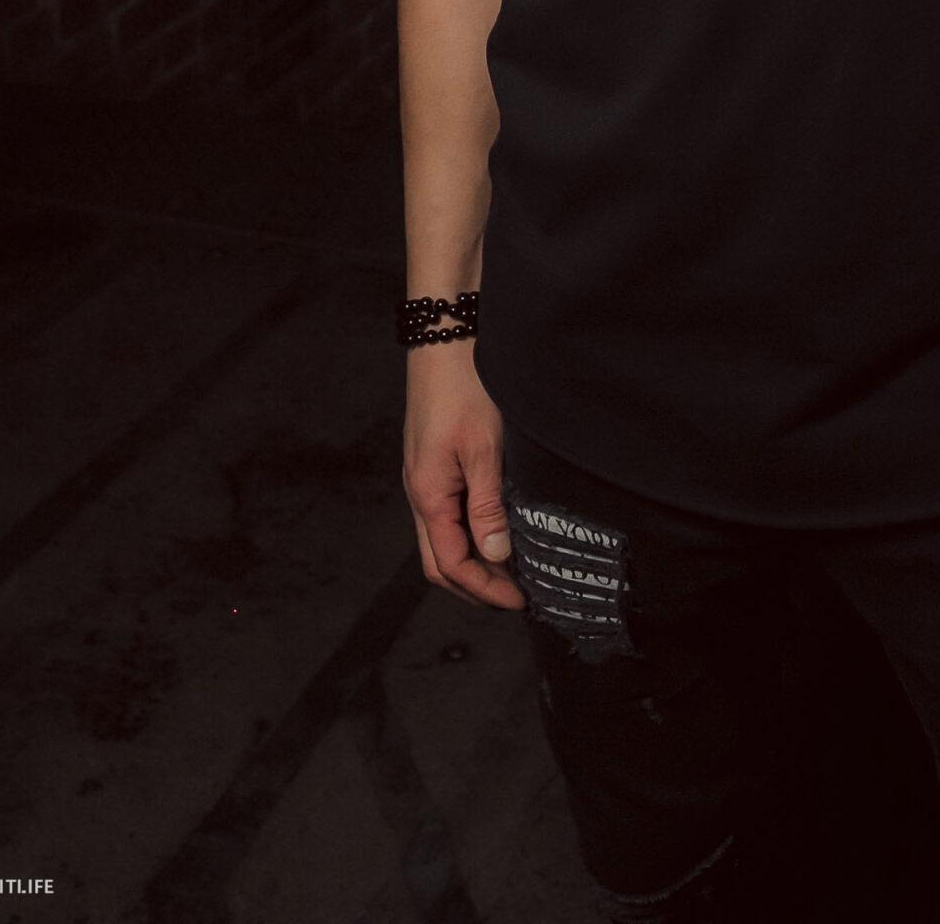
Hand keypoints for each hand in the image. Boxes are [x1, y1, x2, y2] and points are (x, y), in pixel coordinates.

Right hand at [403, 340, 526, 608]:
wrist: (445, 338)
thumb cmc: (463, 388)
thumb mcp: (483, 449)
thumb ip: (487, 504)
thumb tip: (496, 554)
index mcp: (428, 495)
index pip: (450, 565)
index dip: (484, 589)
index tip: (518, 601)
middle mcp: (421, 492)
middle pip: (440, 560)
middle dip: (475, 585)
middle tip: (514, 595)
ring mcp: (426, 477)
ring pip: (443, 538)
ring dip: (473, 560)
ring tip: (511, 568)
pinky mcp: (435, 461)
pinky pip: (448, 512)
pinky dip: (470, 531)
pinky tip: (496, 525)